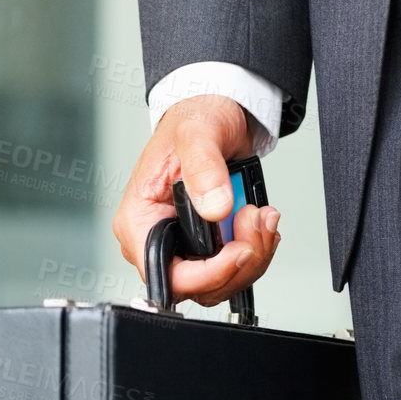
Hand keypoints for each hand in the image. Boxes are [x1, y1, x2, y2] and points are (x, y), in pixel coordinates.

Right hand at [112, 94, 280, 307]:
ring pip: (220, 281)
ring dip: (252, 254)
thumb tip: (216, 207)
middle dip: (238, 261)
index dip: (207, 274)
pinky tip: (259, 221)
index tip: (239, 250)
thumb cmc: (193, 120)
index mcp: (138, 220)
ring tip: (261, 215)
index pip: (165, 275)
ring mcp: (182, 244)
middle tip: (256, 221)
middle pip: (198, 285)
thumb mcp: (197, 134)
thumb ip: (204, 169)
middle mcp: (156, 238)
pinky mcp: (206, 245)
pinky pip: (233, 268)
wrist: (213, 114)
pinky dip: (255, 249)